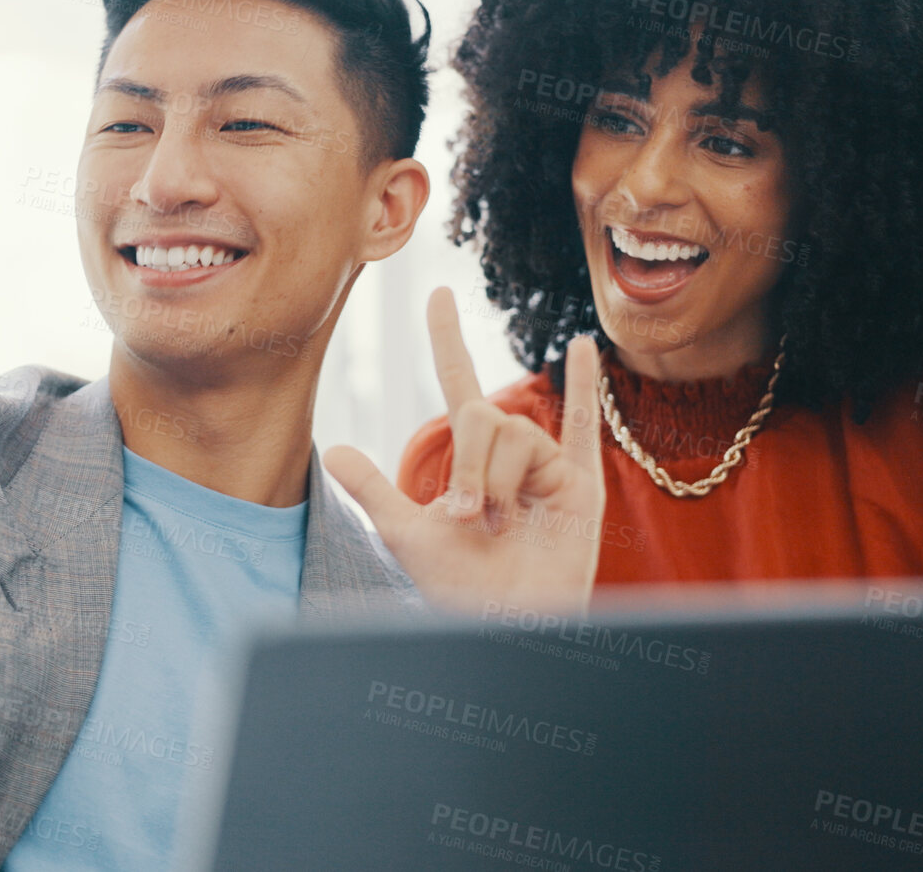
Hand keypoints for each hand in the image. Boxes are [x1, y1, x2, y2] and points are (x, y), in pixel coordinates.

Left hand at [326, 287, 605, 614]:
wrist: (506, 626)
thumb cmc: (461, 590)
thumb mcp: (408, 536)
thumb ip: (375, 491)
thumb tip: (335, 449)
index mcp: (468, 458)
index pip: (456, 382)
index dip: (447, 339)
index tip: (437, 295)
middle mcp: (508, 455)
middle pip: (484, 415)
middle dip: (467, 461)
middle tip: (469, 514)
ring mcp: (545, 468)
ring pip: (516, 435)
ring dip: (498, 481)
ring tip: (502, 524)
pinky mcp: (581, 488)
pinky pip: (584, 428)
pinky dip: (586, 386)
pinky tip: (582, 345)